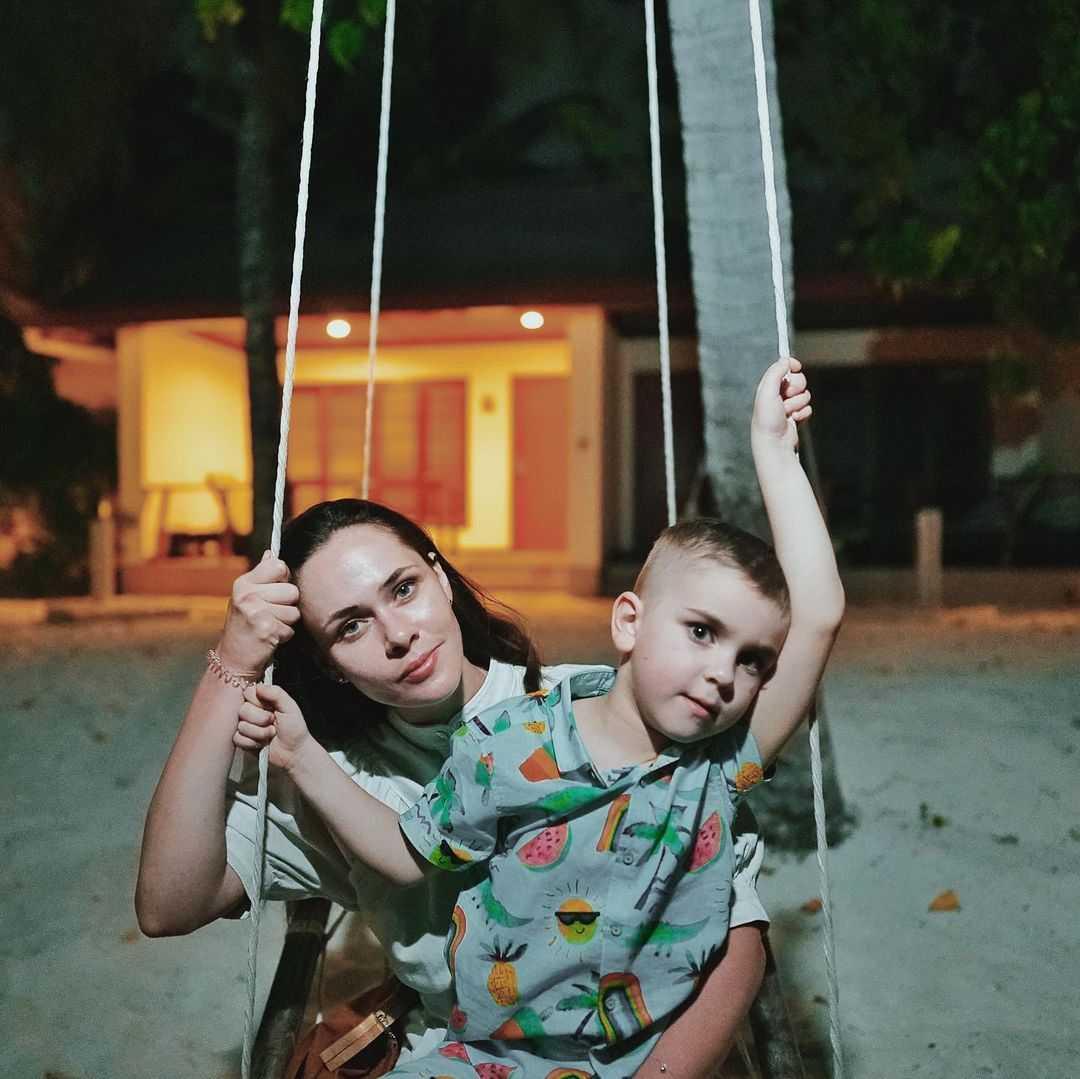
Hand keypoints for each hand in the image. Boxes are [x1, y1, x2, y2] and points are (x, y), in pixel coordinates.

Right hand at [216, 551, 301, 673]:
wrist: (233, 658)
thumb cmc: (244, 625)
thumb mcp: (247, 596)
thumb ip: (262, 575)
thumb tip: (271, 553)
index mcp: (244, 583)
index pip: (279, 566)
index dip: (284, 579)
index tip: (275, 590)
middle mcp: (247, 595)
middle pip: (292, 591)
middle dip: (287, 605)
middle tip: (270, 614)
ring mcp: (256, 612)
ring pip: (294, 611)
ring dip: (286, 622)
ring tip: (269, 625)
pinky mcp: (266, 629)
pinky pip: (291, 628)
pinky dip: (284, 635)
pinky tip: (269, 637)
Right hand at [234, 682, 312, 772]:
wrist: (294, 752)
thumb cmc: (295, 729)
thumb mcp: (289, 707)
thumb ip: (276, 693)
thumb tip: (259, 686)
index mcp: (262, 701)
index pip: (248, 692)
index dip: (258, 702)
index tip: (270, 708)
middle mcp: (252, 712)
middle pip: (242, 710)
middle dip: (261, 719)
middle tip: (273, 722)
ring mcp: (246, 726)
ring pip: (241, 726)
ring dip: (260, 733)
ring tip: (271, 734)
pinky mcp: (242, 741)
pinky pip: (238, 739)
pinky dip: (253, 743)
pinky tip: (262, 743)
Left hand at [751, 356, 811, 451]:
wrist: (774, 443)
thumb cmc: (767, 420)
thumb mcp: (767, 391)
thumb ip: (775, 372)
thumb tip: (785, 360)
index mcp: (768, 387)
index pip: (783, 368)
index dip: (791, 365)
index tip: (796, 367)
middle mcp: (777, 395)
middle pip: (798, 379)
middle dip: (796, 387)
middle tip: (787, 397)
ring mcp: (788, 405)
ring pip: (805, 394)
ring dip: (798, 403)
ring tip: (787, 412)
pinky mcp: (796, 415)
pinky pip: (808, 407)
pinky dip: (803, 413)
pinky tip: (793, 419)